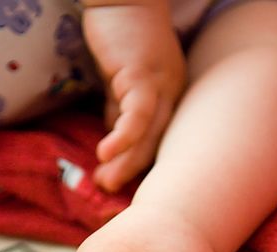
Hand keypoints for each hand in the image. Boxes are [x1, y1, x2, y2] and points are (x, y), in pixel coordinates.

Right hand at [81, 2, 185, 191]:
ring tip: (104, 181)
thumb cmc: (122, 36)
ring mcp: (162, 86)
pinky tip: (104, 153)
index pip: (157, 141)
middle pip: (156, 144)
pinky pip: (138, 114)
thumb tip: (113, 140)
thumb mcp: (121, 82)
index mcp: (169, 99)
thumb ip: (119, 110)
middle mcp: (172, 96)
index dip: (138, 165)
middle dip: (131, 172)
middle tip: (108, 191)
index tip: (119, 185)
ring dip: (126, 162)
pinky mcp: (144, 75)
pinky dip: (123, 137)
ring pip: (149, 135)